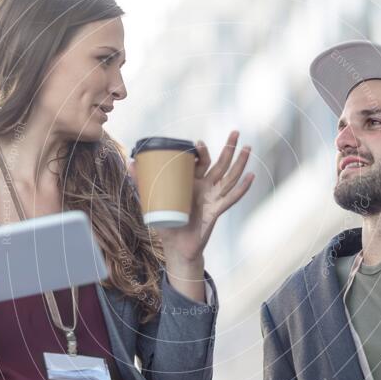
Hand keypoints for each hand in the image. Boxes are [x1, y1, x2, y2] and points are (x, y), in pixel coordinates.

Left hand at [128, 130, 254, 263]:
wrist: (175, 247)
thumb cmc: (166, 224)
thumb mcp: (151, 201)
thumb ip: (141, 183)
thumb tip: (129, 164)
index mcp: (192, 183)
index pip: (202, 162)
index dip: (202, 152)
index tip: (198, 144)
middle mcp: (206, 188)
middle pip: (221, 164)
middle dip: (229, 148)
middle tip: (236, 132)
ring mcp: (213, 198)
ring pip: (230, 177)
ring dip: (240, 163)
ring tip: (248, 147)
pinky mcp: (216, 211)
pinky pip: (231, 198)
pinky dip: (242, 188)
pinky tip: (251, 176)